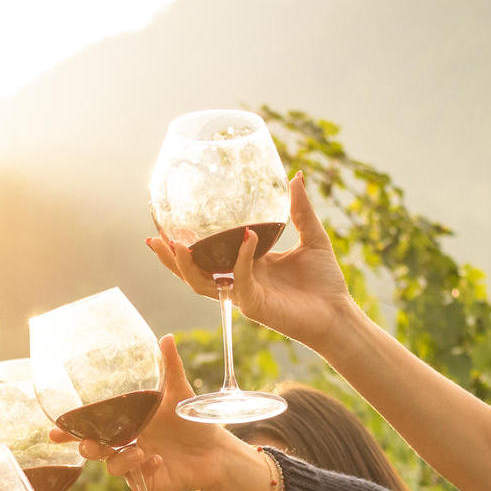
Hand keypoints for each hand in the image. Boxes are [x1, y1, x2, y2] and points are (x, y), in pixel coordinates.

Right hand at [61, 336, 241, 490]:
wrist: (215, 450)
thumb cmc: (192, 421)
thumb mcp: (180, 392)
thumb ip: (170, 368)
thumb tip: (166, 337)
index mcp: (126, 424)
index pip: (93, 427)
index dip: (72, 431)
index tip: (55, 431)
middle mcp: (126, 444)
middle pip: (94, 449)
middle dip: (87, 448)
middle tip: (91, 445)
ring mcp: (134, 465)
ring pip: (112, 466)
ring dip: (121, 460)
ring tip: (139, 451)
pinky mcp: (147, 482)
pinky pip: (135, 480)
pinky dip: (143, 469)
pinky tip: (157, 460)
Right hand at [148, 174, 358, 353]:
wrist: (338, 314)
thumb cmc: (325, 283)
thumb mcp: (313, 237)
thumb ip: (300, 210)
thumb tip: (296, 176)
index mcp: (248, 266)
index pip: (210, 255)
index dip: (188, 244)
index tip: (169, 225)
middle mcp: (240, 282)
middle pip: (194, 272)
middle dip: (171, 259)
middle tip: (153, 238)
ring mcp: (244, 295)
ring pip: (203, 284)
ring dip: (186, 266)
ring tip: (176, 244)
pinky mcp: (255, 305)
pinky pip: (241, 279)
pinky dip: (241, 257)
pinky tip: (246, 235)